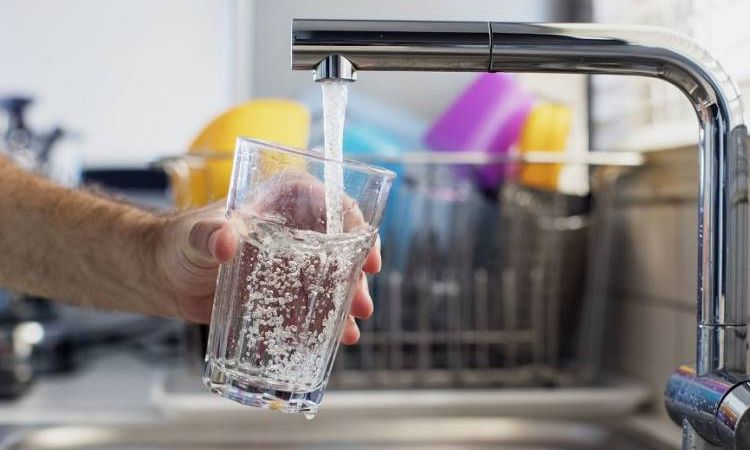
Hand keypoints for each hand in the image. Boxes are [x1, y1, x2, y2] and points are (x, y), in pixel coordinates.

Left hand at [154, 198, 379, 345]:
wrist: (163, 278)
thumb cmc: (176, 243)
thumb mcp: (192, 236)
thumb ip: (207, 235)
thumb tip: (225, 240)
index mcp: (283, 200)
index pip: (332, 205)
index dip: (356, 230)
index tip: (367, 259)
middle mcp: (295, 227)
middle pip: (341, 247)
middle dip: (355, 278)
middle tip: (361, 306)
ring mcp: (292, 261)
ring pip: (332, 278)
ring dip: (345, 304)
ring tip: (349, 332)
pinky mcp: (283, 290)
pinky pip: (313, 303)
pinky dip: (325, 321)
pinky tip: (333, 339)